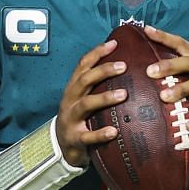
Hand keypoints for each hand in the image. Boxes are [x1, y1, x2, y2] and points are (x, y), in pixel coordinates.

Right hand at [56, 38, 126, 167]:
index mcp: (73, 88)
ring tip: (124, 94)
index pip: (83, 65)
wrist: (61, 145)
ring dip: (105, 98)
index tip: (114, 43)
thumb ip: (98, 85)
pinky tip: (114, 131)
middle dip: (103, 71)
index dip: (97, 53)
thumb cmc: (80, 117)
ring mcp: (71, 118)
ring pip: (86, 104)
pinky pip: (88, 136)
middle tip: (124, 66)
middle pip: (84, 80)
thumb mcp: (84, 98)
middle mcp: (70, 100)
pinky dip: (101, 133)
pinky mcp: (74, 138)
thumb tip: (126, 66)